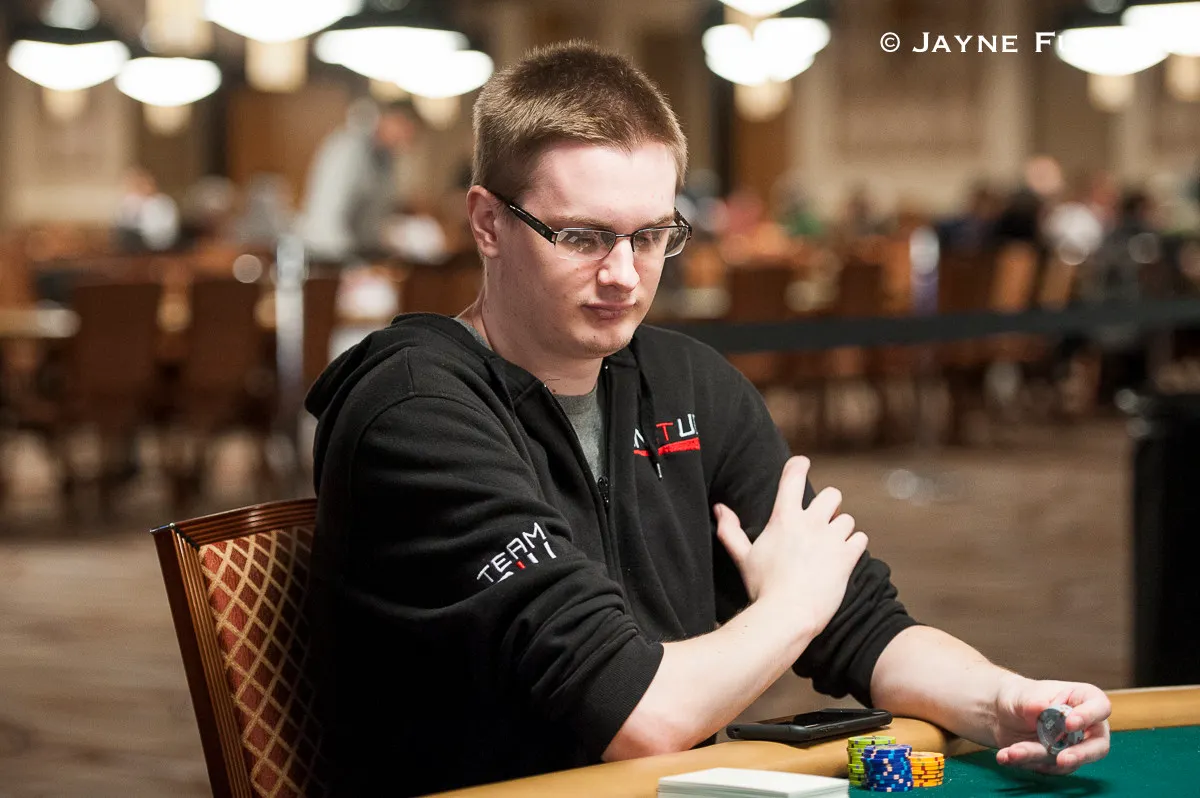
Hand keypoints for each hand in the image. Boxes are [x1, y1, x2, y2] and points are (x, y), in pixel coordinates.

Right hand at [714, 456, 867, 637]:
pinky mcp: (846, 556)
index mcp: (784, 519)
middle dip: (830, 505)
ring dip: (841, 530)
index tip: (803, 463)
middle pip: (832, 494)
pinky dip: (853, 546)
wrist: (788, 615)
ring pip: (847, 519)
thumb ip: (730, 530)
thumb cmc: (763, 588)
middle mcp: (810, 523)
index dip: (799, 466)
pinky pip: (859, 539)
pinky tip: (843, 557)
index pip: (793, 478)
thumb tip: (719, 508)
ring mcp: (830, 539)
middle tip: (822, 520)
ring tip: (830, 546)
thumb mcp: (743, 557)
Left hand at [993, 675, 1111, 774]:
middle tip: (1062, 759)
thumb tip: (1042, 707)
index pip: (1100, 707)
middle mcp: (1086, 727)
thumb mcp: (1023, 694)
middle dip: (1080, 755)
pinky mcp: (1057, 762)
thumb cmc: (1020, 696)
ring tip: (1013, 751)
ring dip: (1038, 757)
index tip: (1069, 723)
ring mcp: (1073, 747)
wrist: (1001, 714)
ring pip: (1066, 760)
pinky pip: (1047, 768)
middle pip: (1098, 746)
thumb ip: (1034, 702)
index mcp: (1083, 699)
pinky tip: (1006, 756)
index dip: (1089, 716)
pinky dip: (1026, 763)